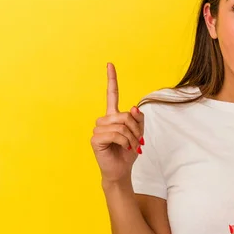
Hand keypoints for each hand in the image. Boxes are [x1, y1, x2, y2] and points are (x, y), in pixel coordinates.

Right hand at [90, 62, 144, 183]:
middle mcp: (104, 120)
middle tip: (136, 141)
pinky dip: (124, 142)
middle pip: (124, 115)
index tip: (110, 64)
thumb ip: (138, 120)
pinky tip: (122, 148)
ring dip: (131, 137)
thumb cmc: (128, 152)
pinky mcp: (95, 139)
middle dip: (135, 129)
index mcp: (113, 116)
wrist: (121, 170)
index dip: (111, 79)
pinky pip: (115, 134)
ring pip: (121, 125)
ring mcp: (98, 129)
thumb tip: (133, 108)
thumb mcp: (139, 134)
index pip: (111, 95)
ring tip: (130, 146)